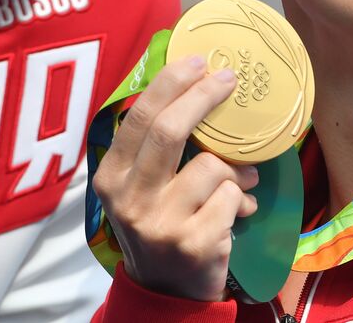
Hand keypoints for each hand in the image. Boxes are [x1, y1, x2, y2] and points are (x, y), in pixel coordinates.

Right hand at [91, 58, 259, 301]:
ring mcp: (158, 224)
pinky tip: (236, 214)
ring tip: (238, 183)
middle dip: (204, 97)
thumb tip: (192, 81)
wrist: (167, 291)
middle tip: (229, 80)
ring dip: (235, 170)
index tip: (199, 61)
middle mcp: (127, 199)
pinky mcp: (192, 243)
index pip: (138, 117)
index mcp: (111, 176)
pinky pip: (231, 198)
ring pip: (210, 166)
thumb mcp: (142, 185)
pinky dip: (241, 200)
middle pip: (168, 130)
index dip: (171, 83)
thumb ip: (155, 145)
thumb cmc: (162, 221)